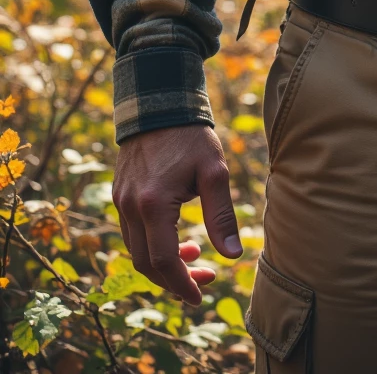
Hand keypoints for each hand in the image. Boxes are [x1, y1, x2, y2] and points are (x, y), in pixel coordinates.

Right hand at [112, 124, 241, 305]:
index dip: (182, 284)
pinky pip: (132, 235)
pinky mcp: (120, 196)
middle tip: (204, 280)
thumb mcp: (214, 171)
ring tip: (196, 256)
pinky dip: (153, 246)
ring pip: (137, 252)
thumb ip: (221, 214)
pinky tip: (178, 239)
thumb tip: (233, 256)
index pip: (164, 260)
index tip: (200, 297)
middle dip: (175, 280)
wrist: (158, 104)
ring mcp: (121, 202)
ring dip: (165, 264)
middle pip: (146, 264)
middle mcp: (131, 208)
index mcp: (153, 204)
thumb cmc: (190, 135)